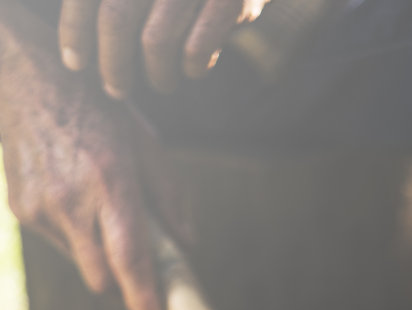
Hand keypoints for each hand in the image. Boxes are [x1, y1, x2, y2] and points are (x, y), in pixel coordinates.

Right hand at [0, 15, 163, 309]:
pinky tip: (73, 198)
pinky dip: (76, 237)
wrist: (26, 79)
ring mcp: (41, 207)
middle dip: (124, 285)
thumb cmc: (96, 111)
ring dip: (99, 256)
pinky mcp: (21, 210)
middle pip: (103, 279)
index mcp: (109, 181)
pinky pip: (60, 245)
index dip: (143, 300)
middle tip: (142, 273)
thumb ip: (171, 197)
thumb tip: (188, 246)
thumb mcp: (145, 142)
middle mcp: (71, 200)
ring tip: (101, 212)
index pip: (129, 259)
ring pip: (82, 264)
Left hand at [59, 0, 259, 96]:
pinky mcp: (229, 1)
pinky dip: (193, 69)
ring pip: (155, 42)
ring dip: (157, 76)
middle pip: (116, 19)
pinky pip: (196, 50)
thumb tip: (77, 44)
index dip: (74, 30)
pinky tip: (194, 70)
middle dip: (113, 65)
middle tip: (115, 90)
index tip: (74, 64)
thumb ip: (118, 3)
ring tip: (161, 83)